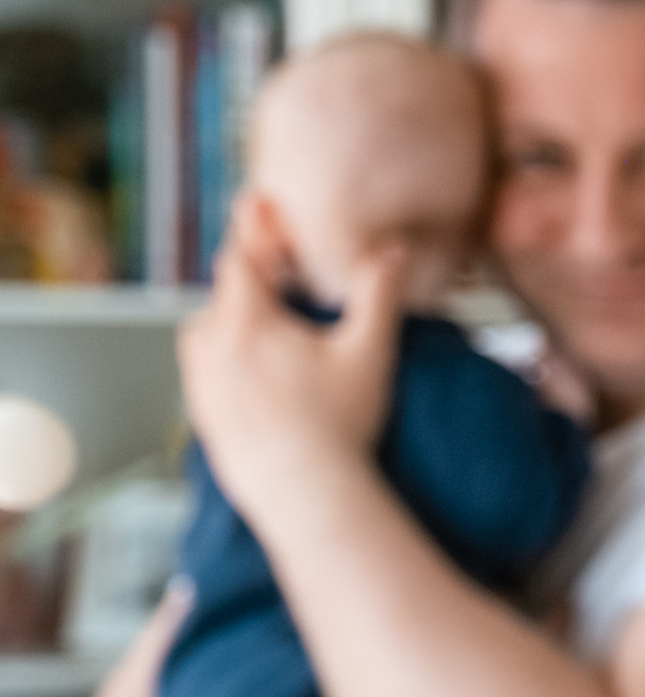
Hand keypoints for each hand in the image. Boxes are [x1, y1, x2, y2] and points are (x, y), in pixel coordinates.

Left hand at [178, 194, 402, 526]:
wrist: (302, 494)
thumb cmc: (338, 424)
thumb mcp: (368, 351)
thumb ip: (378, 293)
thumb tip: (392, 249)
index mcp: (245, 321)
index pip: (241, 258)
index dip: (254, 229)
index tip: (257, 203)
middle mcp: (210, 346)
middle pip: (225, 294)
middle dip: (252, 279)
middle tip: (281, 270)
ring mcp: (201, 383)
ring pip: (209, 331)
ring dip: (236, 318)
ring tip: (271, 322)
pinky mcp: (203, 414)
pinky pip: (207, 369)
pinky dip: (229, 356)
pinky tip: (262, 371)